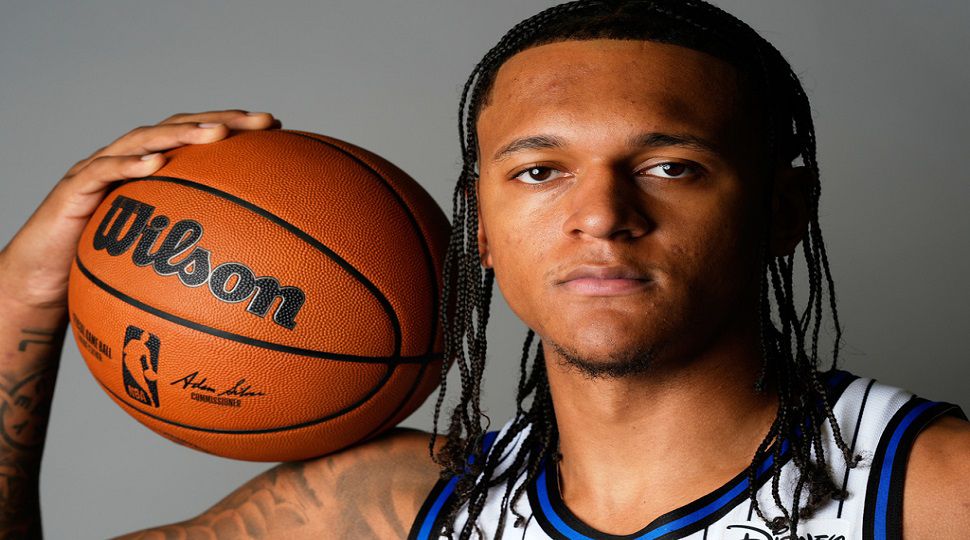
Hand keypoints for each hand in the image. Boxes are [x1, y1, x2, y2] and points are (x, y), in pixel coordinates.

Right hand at [0, 110, 279, 310]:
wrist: (44, 280)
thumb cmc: (105, 266)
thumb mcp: (160, 254)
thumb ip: (197, 246)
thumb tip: (254, 266)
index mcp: (153, 169)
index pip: (198, 137)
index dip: (235, 127)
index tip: (276, 127)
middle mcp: (129, 160)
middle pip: (178, 128)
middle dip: (222, 121)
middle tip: (262, 122)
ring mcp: (100, 169)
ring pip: (143, 141)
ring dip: (181, 135)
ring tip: (216, 134)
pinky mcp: (74, 189)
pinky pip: (103, 173)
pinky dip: (129, 166)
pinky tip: (157, 164)